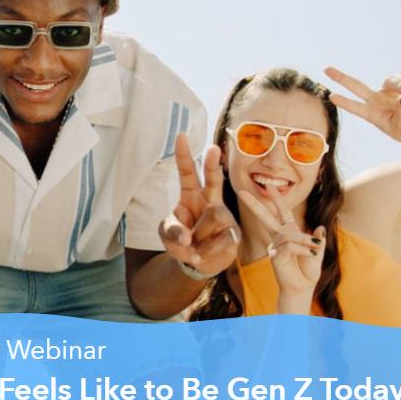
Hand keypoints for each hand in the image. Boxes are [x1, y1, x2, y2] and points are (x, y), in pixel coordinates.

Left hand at [159, 133, 239, 277]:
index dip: (184, 155)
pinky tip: (200, 256)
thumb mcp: (166, 235)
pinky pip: (221, 238)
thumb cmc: (182, 241)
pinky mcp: (233, 232)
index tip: (181, 135)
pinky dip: (206, 250)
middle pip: (213, 178)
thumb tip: (186, 238)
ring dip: (200, 234)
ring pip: (214, 214)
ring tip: (192, 247)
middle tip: (213, 148)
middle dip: (213, 164)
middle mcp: (208, 200)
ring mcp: (223, 215)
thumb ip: (172, 232)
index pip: (187, 172)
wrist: (198, 263)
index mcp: (190, 195)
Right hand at [236, 185, 325, 312]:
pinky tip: (311, 254)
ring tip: (315, 250)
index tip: (268, 186)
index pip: (281, 213)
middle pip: (265, 217)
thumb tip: (321, 226)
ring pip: (288, 234)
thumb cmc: (307, 272)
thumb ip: (319, 240)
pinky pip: (289, 246)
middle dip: (255, 205)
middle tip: (242, 193)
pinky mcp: (275, 256)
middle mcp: (279, 238)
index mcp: (289, 234)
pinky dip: (303, 249)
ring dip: (305, 240)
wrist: (303, 289)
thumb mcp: (318, 253)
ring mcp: (275, 247)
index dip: (276, 199)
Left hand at [324, 67, 400, 146]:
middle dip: (341, 77)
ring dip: (399, 84)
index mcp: (372, 114)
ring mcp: (384, 93)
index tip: (331, 96)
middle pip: (356, 86)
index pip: (355, 107)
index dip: (344, 102)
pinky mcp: (395, 87)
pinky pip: (398, 78)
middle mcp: (374, 102)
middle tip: (325, 69)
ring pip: (388, 80)